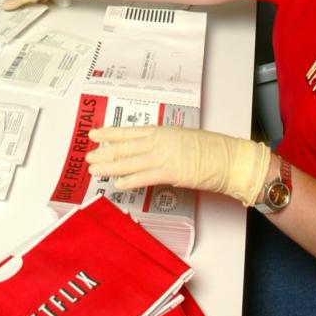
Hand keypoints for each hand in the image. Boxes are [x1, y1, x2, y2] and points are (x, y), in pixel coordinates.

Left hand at [86, 124, 271, 206]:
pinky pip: (144, 177)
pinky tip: (117, 184)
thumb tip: (150, 150)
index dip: (110, 134)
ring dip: (111, 167)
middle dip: (105, 153)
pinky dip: (130, 180)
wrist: (227, 157)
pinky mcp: (169, 172)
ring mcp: (162, 156)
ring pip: (130, 162)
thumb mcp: (182, 139)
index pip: (129, 132)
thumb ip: (164, 143)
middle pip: (125, 147)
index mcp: (161, 131)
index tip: (95, 134)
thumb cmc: (209, 149)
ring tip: (95, 171)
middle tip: (88, 158)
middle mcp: (158, 141)